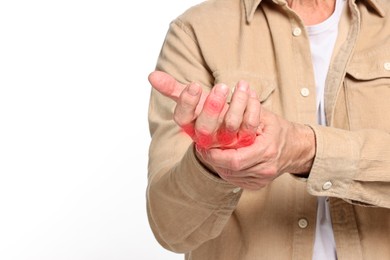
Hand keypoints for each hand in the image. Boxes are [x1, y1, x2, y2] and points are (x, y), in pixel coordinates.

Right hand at [148, 71, 260, 148]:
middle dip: (213, 106)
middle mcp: (207, 138)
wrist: (232, 141)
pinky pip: (250, 126)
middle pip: (205, 128)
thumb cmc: (210, 115)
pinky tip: (250, 92)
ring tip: (241, 84)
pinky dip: (252, 107)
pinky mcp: (246, 142)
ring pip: (231, 125)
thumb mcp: (193, 102)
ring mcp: (227, 142)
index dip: (187, 103)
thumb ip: (173, 89)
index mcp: (191, 127)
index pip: (182, 119)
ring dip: (238, 102)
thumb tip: (151, 75)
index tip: (195, 85)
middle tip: (221, 85)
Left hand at [196, 109, 315, 189]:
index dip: (216, 154)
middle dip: (212, 159)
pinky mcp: (257, 185)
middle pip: (230, 169)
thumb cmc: (278, 129)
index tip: (203, 145)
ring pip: (230, 176)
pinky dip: (225, 169)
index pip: (234, 159)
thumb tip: (223, 103)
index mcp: (267, 151)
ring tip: (209, 151)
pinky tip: (221, 159)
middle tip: (202, 148)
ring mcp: (261, 180)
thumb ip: (244, 112)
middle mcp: (265, 169)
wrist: (297, 149)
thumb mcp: (264, 116)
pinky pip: (235, 179)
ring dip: (217, 164)